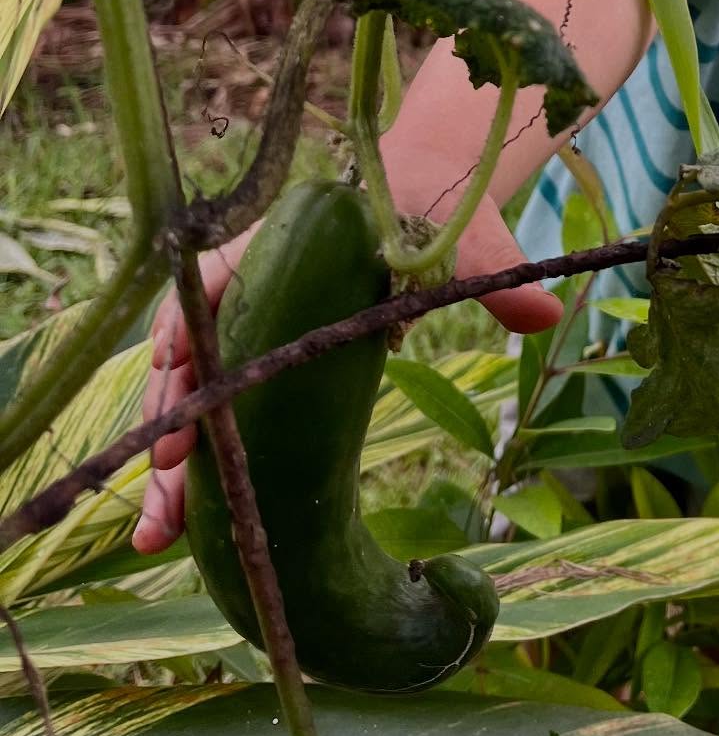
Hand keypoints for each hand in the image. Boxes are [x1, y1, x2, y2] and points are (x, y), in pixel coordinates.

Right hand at [130, 197, 559, 555]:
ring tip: (159, 539)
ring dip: (174, 466)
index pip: (219, 277)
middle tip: (164, 499)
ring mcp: (248, 329)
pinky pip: (219, 415)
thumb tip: (542, 314)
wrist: (424, 197)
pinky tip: (184, 527)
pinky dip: (200, 466)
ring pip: (194, 397)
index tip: (174, 371)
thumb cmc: (435, 214)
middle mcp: (251, 288)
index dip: (191, 325)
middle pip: (192, 356)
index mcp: (288, 244)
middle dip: (173, 426)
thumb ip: (492, 277)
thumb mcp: (467, 242)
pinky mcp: (259, 364)